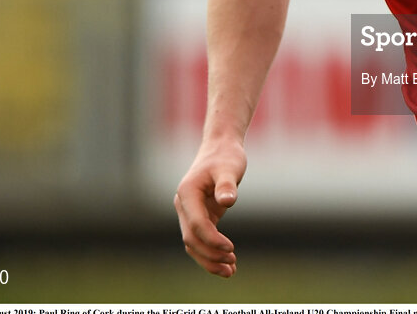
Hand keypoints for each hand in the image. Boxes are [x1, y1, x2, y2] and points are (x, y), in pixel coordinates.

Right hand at [174, 140, 247, 276]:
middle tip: (232, 264)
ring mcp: (190, 211)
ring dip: (210, 259)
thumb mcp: (230, 167)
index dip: (212, 239)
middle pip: (191, 239)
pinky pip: (202, 238)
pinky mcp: (199, 215)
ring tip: (231, 270)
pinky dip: (212, 251)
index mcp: (187, 193)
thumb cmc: (226, 155)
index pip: (196, 224)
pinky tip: (229, 262)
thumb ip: (227, 184)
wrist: (221, 146)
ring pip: (194, 243)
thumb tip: (227, 201)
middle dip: (210, 254)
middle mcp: (184, 204)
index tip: (231, 248)